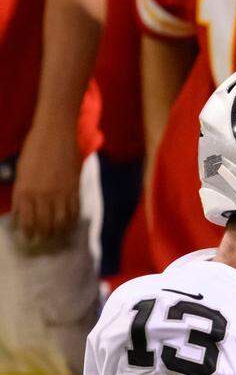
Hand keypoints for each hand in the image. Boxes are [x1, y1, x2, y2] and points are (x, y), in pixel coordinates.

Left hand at [12, 122, 81, 254]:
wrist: (55, 133)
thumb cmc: (34, 148)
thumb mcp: (22, 172)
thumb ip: (23, 192)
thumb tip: (24, 210)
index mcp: (24, 191)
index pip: (25, 221)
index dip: (27, 233)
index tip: (27, 239)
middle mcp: (41, 195)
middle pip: (43, 225)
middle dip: (43, 236)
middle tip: (43, 242)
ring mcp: (59, 193)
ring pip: (60, 222)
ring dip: (58, 232)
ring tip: (57, 237)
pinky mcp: (74, 188)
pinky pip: (74, 210)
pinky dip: (72, 220)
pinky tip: (70, 224)